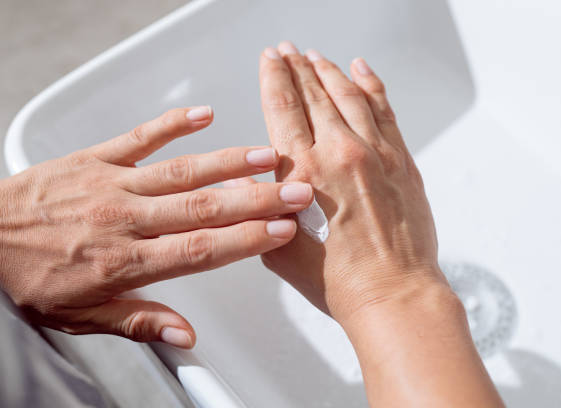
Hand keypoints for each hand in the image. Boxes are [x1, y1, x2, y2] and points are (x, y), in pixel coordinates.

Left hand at [0, 106, 312, 347]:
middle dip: (256, 200)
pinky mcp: (94, 158)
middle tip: (294, 191)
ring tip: (266, 156)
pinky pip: (138, 137)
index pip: (200, 250)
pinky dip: (172, 125)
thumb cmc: (26, 277)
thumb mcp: (80, 315)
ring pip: (181, 171)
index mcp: (124, 261)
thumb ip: (138, 320)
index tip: (279, 231)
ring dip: (228, 162)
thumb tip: (184, 335)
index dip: (246, 240)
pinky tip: (202, 115)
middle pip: (203, 208)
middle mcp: (124, 218)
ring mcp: (111, 183)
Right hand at [258, 42, 503, 406]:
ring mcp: (378, 154)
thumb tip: (243, 184)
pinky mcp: (403, 162)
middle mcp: (343, 153)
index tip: (269, 60)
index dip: (274, 79)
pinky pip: (386, 111)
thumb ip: (261, 209)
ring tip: (316, 56)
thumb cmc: (342, 282)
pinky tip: (363, 71)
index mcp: (307, 172)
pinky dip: (373, 86)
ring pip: (349, 95)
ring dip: (330, 71)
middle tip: (287, 51)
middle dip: (297, 67)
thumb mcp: (281, 250)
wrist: (394, 296)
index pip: (283, 109)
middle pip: (315, 94)